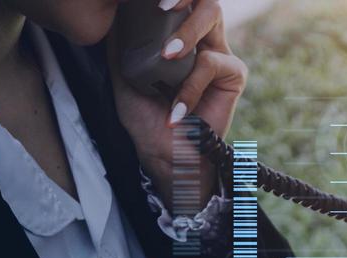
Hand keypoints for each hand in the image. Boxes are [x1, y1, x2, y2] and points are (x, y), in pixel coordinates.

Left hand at [106, 0, 246, 205]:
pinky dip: (191, 86)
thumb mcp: (123, 74)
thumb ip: (120, 43)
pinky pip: (212, 63)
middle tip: (161, 6)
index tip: (150, 1)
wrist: (166, 154)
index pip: (179, 1)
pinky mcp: (234, 74)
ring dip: (187, 31)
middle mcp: (201, 37)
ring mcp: (219, 53)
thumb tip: (112, 13)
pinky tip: (177, 110)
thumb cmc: (146, 118)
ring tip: (166, 55)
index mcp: (177, 34)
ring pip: (211, 15)